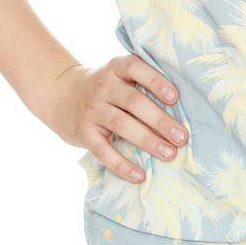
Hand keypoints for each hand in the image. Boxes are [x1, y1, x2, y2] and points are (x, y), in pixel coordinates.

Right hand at [40, 56, 188, 182]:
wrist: (61, 95)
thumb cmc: (106, 88)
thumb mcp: (119, 76)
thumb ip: (143, 84)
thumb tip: (185, 108)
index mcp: (117, 68)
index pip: (136, 68)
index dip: (155, 81)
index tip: (174, 98)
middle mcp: (103, 86)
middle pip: (134, 102)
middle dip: (160, 120)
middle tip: (182, 137)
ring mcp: (92, 109)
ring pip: (121, 124)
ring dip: (148, 140)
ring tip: (170, 154)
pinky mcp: (83, 133)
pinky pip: (102, 150)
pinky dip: (121, 165)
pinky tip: (139, 175)